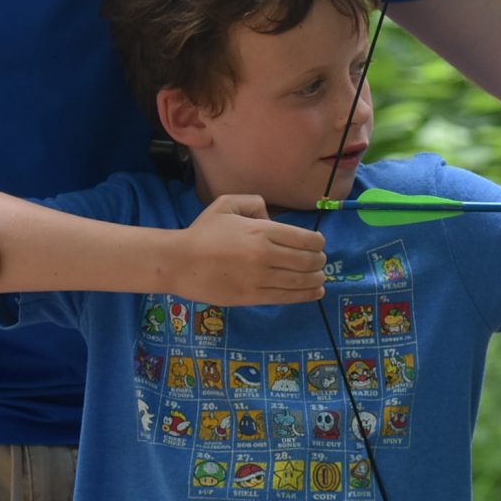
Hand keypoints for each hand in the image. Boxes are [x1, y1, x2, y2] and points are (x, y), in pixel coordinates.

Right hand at [173, 195, 327, 306]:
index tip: (318, 244)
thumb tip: (273, 219)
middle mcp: (265, 256)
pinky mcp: (252, 297)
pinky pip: (286, 297)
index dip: (318, 242)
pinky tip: (316, 292)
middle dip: (319, 261)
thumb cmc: (203, 232)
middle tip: (320, 261)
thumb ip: (255, 204)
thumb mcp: (227, 204)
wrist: (179, 262)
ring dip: (316, 278)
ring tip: (320, 277)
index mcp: (262, 231)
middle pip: (308, 261)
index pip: (306, 239)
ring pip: (301, 281)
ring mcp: (259, 279)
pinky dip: (306, 295)